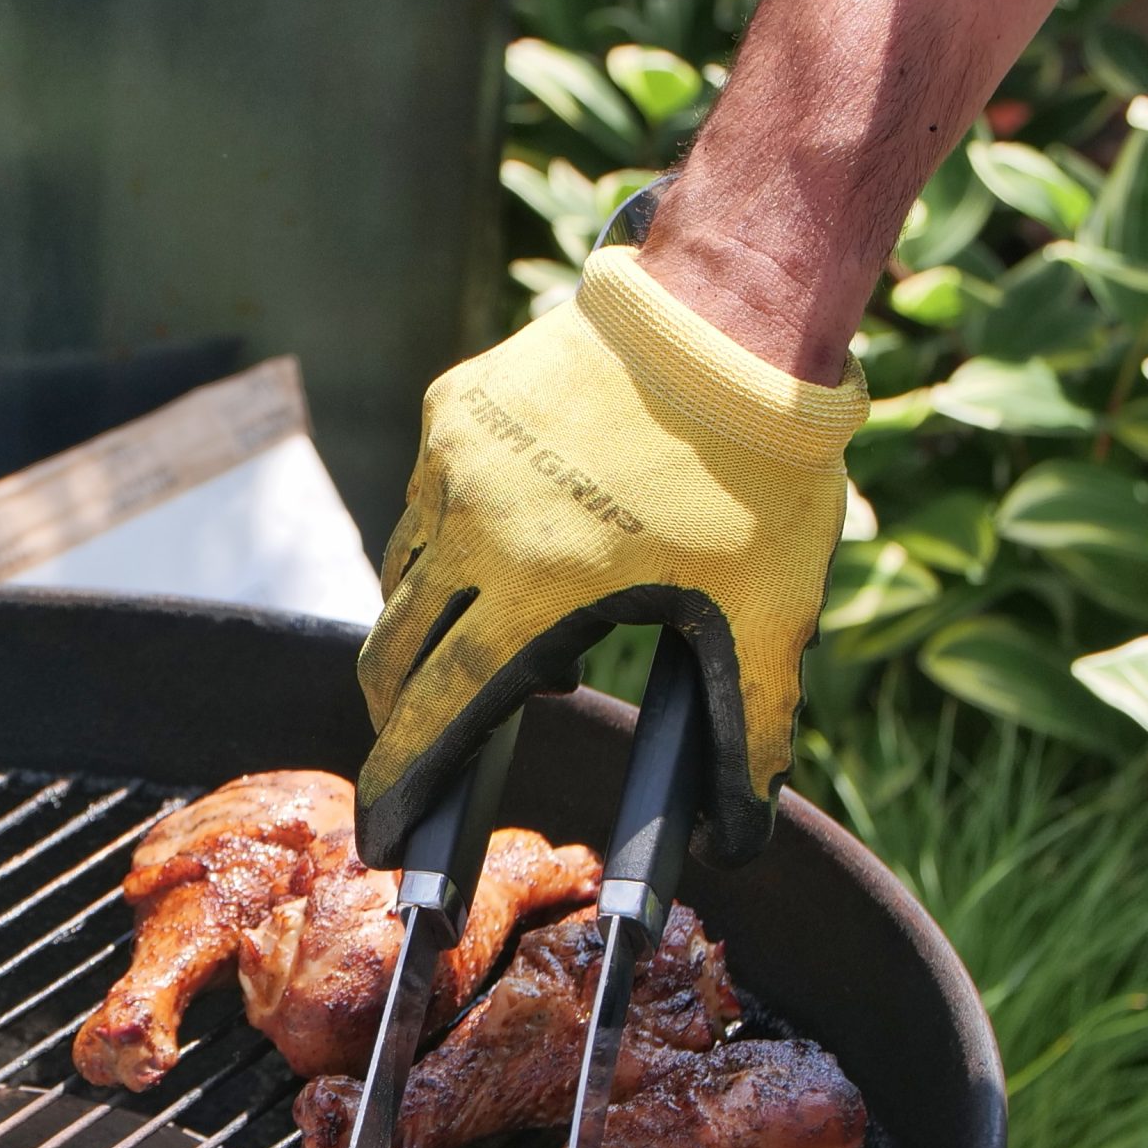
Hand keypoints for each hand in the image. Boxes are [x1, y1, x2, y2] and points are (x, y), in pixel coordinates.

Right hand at [355, 244, 867, 868]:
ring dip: (428, 627)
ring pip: (404, 578)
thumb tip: (737, 839)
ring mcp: (452, 462)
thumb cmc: (757, 469)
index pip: (437, 711)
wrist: (735, 307)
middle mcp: (471, 527)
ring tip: (500, 638)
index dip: (401, 781)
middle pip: (394, 654)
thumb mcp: (765, 612)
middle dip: (399, 716)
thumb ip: (748, 730)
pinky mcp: (454, 409)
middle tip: (424, 753)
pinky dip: (449, 545)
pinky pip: (424, 502)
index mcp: (536, 589)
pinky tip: (516, 545)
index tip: (381, 832)